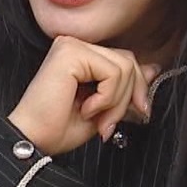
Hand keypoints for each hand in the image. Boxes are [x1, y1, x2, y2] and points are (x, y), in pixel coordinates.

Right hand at [6, 36, 160, 156]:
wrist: (33, 140)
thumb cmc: (58, 128)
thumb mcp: (104, 107)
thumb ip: (125, 86)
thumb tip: (153, 69)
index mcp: (80, 56)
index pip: (125, 60)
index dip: (138, 88)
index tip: (136, 113)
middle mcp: (74, 46)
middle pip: (129, 61)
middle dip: (129, 97)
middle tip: (110, 123)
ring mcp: (71, 46)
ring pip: (124, 67)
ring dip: (116, 101)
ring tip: (96, 117)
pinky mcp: (70, 52)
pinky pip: (112, 72)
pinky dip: (107, 97)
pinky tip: (86, 108)